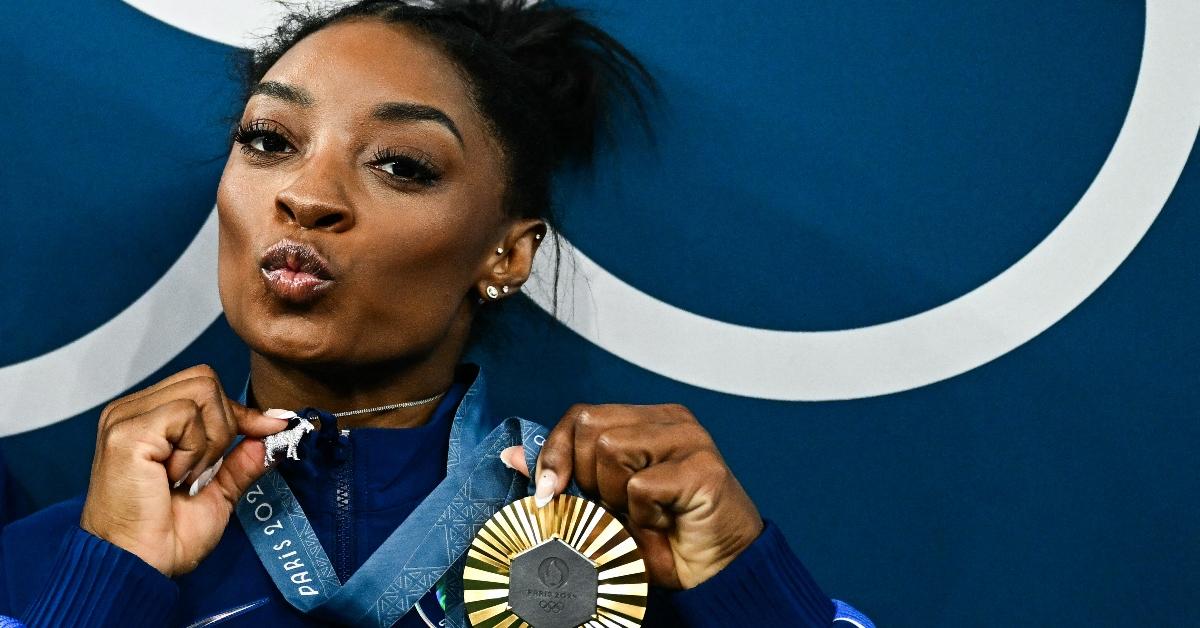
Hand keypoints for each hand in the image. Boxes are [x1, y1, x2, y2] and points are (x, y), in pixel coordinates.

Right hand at [80, 365, 286, 576]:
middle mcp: (133, 411)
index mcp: (149, 419)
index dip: (239, 411)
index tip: (269, 429)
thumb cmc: (166, 536)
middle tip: (205, 470)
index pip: (204, 386)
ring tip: (186, 477)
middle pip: (206, 380)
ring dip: (209, 442)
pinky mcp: (126, 432)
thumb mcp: (219, 490)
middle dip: (224, 426)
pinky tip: (173, 478)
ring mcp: (126, 418)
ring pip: (202, 393)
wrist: (139, 566)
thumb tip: (275, 429)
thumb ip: (244, 458)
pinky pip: (185, 416)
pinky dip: (193, 451)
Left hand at [501, 404, 762, 588]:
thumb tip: (513, 457)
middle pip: (592, 427)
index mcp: (647, 420)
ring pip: (612, 450)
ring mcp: (690, 440)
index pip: (582, 416)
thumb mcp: (601, 506)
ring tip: (642, 516)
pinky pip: (641, 486)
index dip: (556, 453)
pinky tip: (664, 524)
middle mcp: (671, 420)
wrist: (716, 573)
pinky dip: (643, 515)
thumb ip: (563, 478)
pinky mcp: (703, 468)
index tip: (549, 492)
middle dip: (587, 477)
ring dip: (615, 497)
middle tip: (613, 507)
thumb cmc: (663, 539)